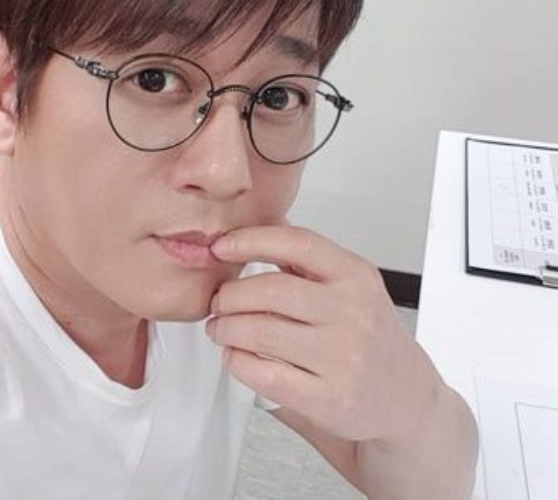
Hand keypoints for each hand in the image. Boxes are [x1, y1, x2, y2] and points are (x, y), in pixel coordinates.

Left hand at [206, 225, 440, 444]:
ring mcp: (344, 357)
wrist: (408, 399)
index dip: (251, 240)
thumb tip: (264, 226)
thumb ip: (308, 260)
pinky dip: (238, 363)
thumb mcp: (353, 287)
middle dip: (229, 295)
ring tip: (220, 329)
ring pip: (261, 332)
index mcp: (356, 276)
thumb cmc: (372, 339)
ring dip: (226, 329)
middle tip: (217, 302)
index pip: (298, 242)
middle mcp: (354, 312)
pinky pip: (265, 375)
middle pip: (270, 289)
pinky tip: (236, 357)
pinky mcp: (330, 399)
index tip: (222, 246)